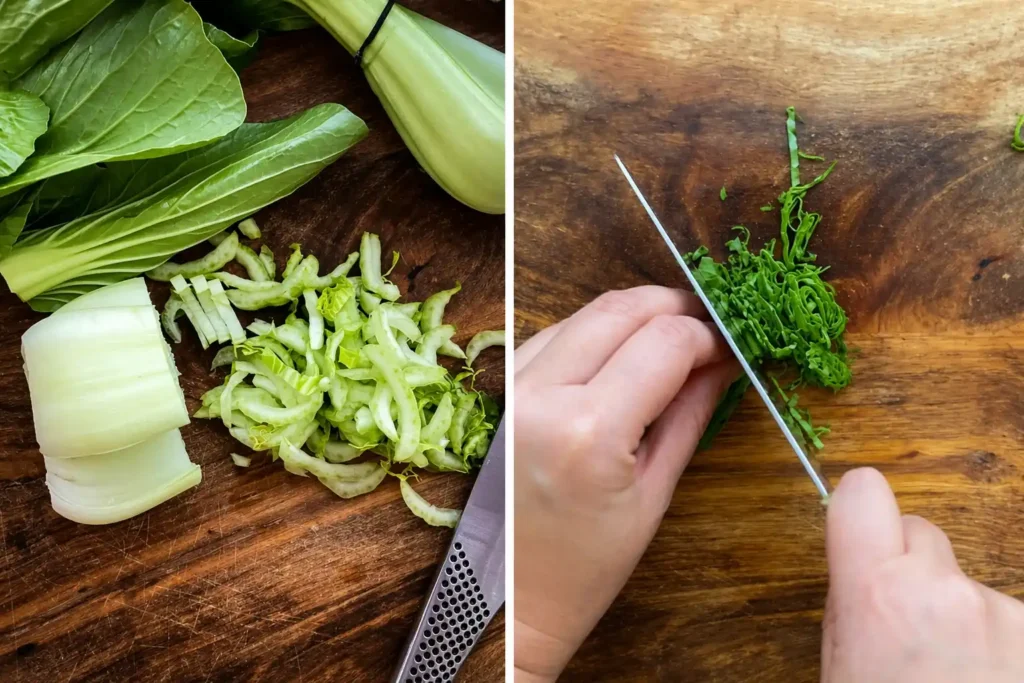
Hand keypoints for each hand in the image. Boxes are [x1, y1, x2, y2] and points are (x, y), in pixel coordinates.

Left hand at [513, 286, 737, 681]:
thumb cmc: (584, 567)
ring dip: (632, 317)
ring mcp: (510, 388)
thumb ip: (689, 413)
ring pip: (584, 314)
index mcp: (587, 430)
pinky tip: (618, 358)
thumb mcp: (653, 494)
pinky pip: (553, 335)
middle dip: (673, 308)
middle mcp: (539, 395)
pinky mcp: (497, 390)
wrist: (507, 600)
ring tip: (667, 345)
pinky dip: (593, 334)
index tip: (729, 347)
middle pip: (620, 309)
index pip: (665, 341)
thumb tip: (723, 361)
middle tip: (706, 330)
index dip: (708, 335)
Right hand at [824, 468, 1023, 681]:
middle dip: (912, 570)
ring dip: (963, 621)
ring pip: (971, 587)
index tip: (860, 535)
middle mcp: (947, 592)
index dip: (859, 510)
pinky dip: (1001, 652)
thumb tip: (864, 573)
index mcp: (878, 597)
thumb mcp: (841, 673)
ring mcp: (1008, 617)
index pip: (864, 493)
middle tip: (906, 629)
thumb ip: (852, 611)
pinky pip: (1011, 625)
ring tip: (956, 680)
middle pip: (923, 535)